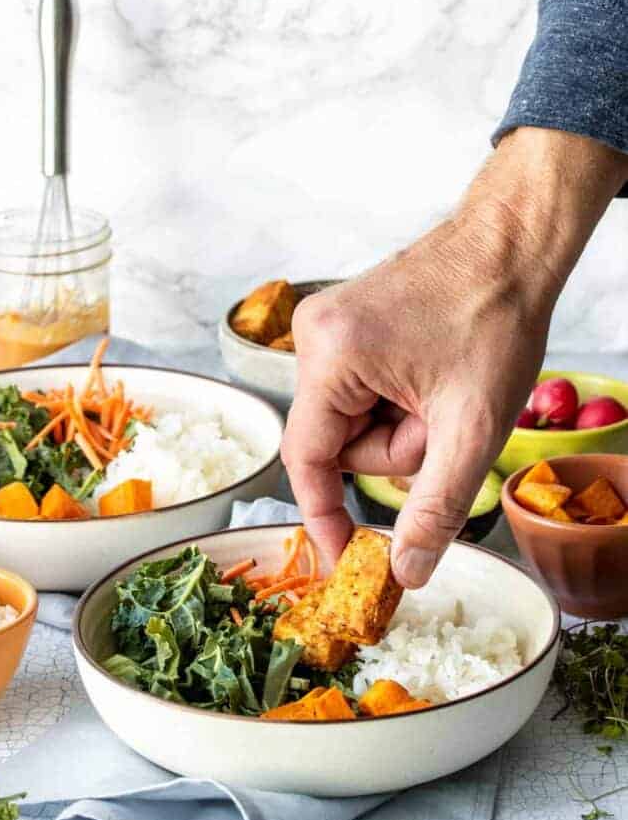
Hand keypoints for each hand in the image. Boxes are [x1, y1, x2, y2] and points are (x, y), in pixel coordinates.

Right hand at [282, 128, 626, 587]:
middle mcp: (314, 336)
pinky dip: (396, 401)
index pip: (307, 460)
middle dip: (396, 448)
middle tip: (445, 422)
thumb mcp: (471, 428)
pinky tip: (430, 376)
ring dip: (401, 425)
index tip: (349, 559)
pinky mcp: (345, 324)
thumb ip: (435, 507)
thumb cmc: (496, 321)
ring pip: (352, 419)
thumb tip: (405, 573)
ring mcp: (327, 326)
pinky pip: (358, 390)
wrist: (513, 246)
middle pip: (337, 441)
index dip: (326, 516)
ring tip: (444, 392)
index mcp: (332, 357)